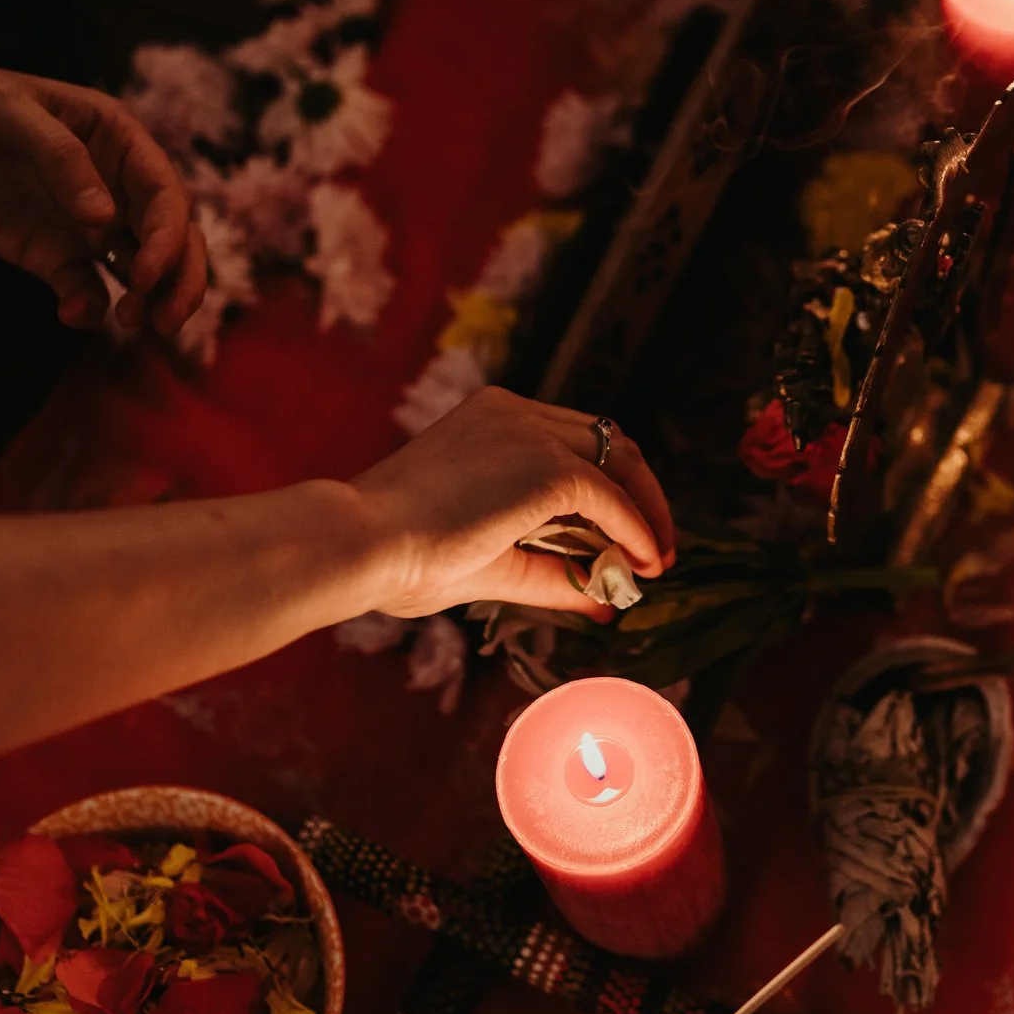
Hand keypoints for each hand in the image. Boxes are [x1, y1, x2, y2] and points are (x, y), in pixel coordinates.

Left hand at [0, 50, 206, 334]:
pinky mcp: (47, 251)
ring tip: (132, 324)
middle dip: (178, 280)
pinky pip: (84, 285)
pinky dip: (89, 305)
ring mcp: (82, 221)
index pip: (165, 192)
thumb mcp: (5, 110)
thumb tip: (104, 218)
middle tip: (163, 322)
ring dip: (148, 299)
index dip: (168, 236)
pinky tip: (73, 313)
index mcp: (116, 138)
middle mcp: (112, 182)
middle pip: (169, 237)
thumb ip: (59, 157)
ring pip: (140, 268)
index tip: (146, 273)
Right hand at [346, 389, 677, 618]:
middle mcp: (513, 413)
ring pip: (619, 459)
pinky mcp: (546, 467)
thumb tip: (608, 601)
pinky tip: (642, 564)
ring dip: (646, 510)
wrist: (359, 544)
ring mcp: (531, 434)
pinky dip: (635, 529)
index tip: (623, 531)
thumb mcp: (490, 563)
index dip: (608, 483)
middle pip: (606, 440)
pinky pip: (612, 498)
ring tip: (654, 560)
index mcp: (490, 420)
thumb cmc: (399, 558)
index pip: (571, 439)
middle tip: (653, 547)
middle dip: (638, 492)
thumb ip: (551, 574)